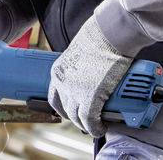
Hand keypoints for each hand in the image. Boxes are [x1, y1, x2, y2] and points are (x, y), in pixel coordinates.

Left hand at [48, 16, 132, 136]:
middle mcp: (62, 84)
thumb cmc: (98, 39)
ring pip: (77, 118)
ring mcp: (75, 92)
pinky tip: (102, 127)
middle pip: (66, 110)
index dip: (64, 108)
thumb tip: (87, 75)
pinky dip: (96, 127)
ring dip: (86, 125)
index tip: (72, 112)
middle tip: (87, 120)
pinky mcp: (90, 99)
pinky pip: (90, 121)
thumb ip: (78, 68)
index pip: (54, 98)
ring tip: (96, 125)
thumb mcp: (79, 55)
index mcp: (58, 72)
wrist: (108, 35)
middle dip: (76, 118)